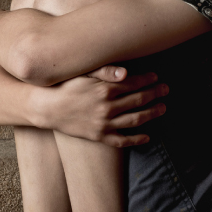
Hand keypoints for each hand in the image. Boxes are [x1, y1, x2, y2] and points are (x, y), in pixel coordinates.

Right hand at [38, 66, 167, 147]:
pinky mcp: (98, 136)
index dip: (147, 80)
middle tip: (165, 90)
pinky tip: (147, 137)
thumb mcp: (82, 74)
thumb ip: (105, 71)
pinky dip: (136, 140)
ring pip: (135, 120)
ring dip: (152, 114)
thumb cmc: (64, 86)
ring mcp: (104, 124)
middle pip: (138, 100)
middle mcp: (107, 107)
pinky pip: (121, 141)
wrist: (45, 108)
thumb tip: (127, 72)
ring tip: (163, 108)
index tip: (156, 77)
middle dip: (155, 94)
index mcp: (105, 89)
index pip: (133, 83)